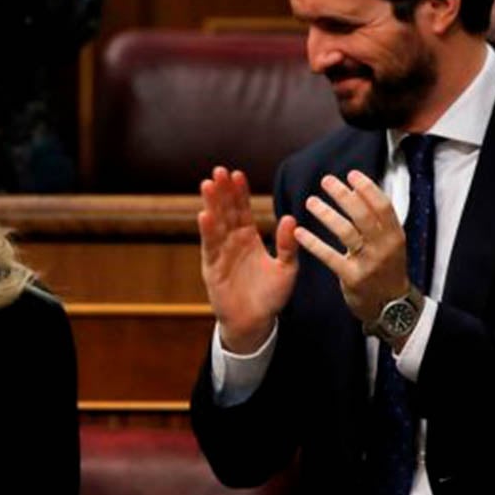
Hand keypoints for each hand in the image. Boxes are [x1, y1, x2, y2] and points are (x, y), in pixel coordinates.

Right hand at [198, 167, 298, 353]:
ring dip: (211, 205)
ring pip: (215, 224)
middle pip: (226, 212)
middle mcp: (232, 242)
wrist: (255, 323)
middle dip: (222, 192)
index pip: (242, 209)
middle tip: (219, 171)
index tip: (237, 174)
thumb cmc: (271, 296)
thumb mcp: (286, 269)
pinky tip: (204, 215)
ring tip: (208, 184)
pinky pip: (210, 247)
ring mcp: (220, 254)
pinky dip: (207, 231)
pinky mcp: (212, 268)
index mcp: (249, 238)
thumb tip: (290, 218)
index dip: (239, 192)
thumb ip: (288, 245)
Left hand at [292, 172, 407, 325]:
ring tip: (311, 201)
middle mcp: (384, 247)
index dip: (367, 188)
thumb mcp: (391, 243)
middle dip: (343, 195)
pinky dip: (313, 243)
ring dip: (326, 214)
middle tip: (326, 181)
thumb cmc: (386, 268)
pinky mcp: (352, 278)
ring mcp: (369, 263)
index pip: (382, 205)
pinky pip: (330, 256)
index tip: (351, 174)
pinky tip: (299, 232)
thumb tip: (360, 189)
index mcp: (395, 235)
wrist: (390, 307)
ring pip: (346, 232)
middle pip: (362, 215)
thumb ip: (379, 221)